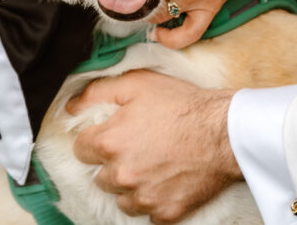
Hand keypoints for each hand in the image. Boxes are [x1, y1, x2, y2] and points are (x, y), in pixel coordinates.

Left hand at [68, 70, 239, 223]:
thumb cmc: (182, 104)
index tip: (115, 134)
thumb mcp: (137, 83)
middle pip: (101, 177)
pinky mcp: (165, 213)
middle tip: (139, 147)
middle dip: (114, 163)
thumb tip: (71, 107)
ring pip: (122, 199)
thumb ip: (97, 92)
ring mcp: (143, 198)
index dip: (97, 139)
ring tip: (153, 165)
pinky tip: (167, 181)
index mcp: (109, 143)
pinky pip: (148, 213)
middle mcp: (121, 175)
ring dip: (131, 186)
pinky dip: (154, 200)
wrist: (226, 132)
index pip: (81, 150)